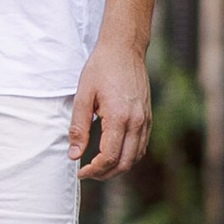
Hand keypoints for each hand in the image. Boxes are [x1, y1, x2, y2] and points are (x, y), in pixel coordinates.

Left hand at [69, 38, 151, 179]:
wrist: (124, 49)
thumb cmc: (101, 69)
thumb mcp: (83, 95)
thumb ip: (79, 127)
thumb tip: (74, 154)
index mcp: (119, 118)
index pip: (110, 156)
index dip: (94, 169)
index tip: (80, 171)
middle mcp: (137, 122)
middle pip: (125, 162)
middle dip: (105, 173)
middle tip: (87, 173)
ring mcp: (146, 121)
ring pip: (136, 157)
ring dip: (118, 167)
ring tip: (98, 166)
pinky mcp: (148, 117)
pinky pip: (141, 145)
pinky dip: (129, 156)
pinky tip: (113, 153)